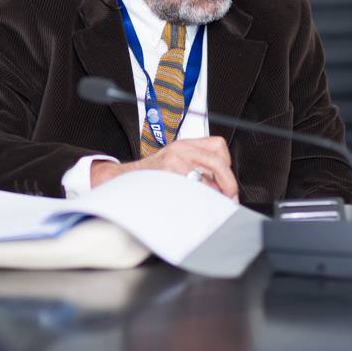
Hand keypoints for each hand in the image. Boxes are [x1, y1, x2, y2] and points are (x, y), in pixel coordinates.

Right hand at [90, 137, 238, 198]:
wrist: (122, 179)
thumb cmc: (149, 175)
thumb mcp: (174, 163)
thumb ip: (197, 170)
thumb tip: (220, 190)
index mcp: (185, 145)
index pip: (218, 146)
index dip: (227, 165)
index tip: (228, 182)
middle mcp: (181, 149)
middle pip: (218, 160)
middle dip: (228, 182)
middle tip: (229, 197)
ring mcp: (174, 161)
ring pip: (208, 174)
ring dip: (214, 192)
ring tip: (212, 203)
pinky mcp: (168, 174)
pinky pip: (193, 188)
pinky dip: (199, 198)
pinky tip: (196, 205)